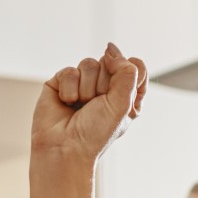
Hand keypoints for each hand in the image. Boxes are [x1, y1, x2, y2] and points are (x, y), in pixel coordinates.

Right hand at [29, 42, 147, 170]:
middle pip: (111, 61)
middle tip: (96, 106)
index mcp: (126, 95)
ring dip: (86, 89)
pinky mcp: (61, 82)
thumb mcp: (123, 104)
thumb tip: (111, 49)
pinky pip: (70, 71)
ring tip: (80, 106)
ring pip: (89, 64)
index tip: (119, 94)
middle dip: (104, 85)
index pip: (136, 66)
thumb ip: (126, 72)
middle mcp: (105, 88)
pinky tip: (66, 103)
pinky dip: (69, 89)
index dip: (128, 74)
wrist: (64, 148)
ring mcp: (83, 84)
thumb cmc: (95, 133)